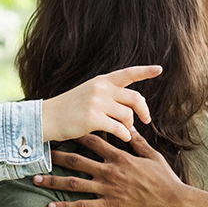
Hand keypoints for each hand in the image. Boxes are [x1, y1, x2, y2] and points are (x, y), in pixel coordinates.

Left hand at [35, 129, 187, 206]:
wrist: (173, 203)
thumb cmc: (165, 179)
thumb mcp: (152, 155)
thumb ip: (136, 141)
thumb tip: (127, 126)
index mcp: (120, 157)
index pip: (93, 141)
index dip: (75, 134)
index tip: (62, 129)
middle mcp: (110, 171)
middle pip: (76, 161)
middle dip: (56, 156)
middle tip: (39, 152)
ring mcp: (108, 190)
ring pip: (74, 184)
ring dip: (53, 181)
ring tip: (35, 179)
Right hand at [38, 66, 157, 142]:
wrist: (47, 118)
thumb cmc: (69, 109)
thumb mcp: (89, 93)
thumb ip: (109, 95)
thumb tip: (132, 108)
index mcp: (101, 81)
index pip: (127, 73)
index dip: (145, 71)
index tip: (159, 69)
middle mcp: (100, 89)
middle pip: (134, 98)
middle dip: (144, 110)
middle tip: (146, 120)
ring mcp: (96, 103)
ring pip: (127, 115)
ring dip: (130, 125)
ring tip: (126, 130)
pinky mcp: (93, 118)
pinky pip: (119, 128)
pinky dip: (125, 134)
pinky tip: (123, 137)